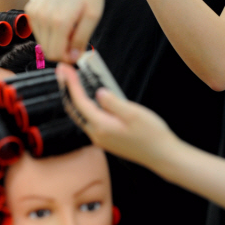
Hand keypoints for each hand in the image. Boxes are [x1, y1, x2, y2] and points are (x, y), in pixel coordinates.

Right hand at [25, 0, 104, 62]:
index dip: (68, 58)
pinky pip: (38, 30)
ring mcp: (33, 12)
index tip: (78, 50)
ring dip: (56, 40)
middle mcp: (42, 17)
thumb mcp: (93, 16)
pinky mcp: (30, 8)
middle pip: (48, 50)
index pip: (56, 54)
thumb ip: (81, 39)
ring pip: (42, 42)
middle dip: (62, 49)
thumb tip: (72, 58)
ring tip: (70, 24)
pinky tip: (60, 17)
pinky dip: (49, 30)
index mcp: (58, 21)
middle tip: (76, 35)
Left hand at [56, 63, 176, 169]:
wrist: (162, 156)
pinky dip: (83, 105)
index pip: (79, 101)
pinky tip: (87, 96)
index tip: (64, 68)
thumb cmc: (151, 134)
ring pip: (80, 115)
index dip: (70, 83)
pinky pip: (89, 119)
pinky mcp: (107, 138)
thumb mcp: (133, 113)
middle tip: (62, 71)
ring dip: (74, 97)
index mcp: (101, 127)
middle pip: (75, 109)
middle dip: (66, 89)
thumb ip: (113, 102)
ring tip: (71, 80)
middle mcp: (96, 134)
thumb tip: (98, 92)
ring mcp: (101, 138)